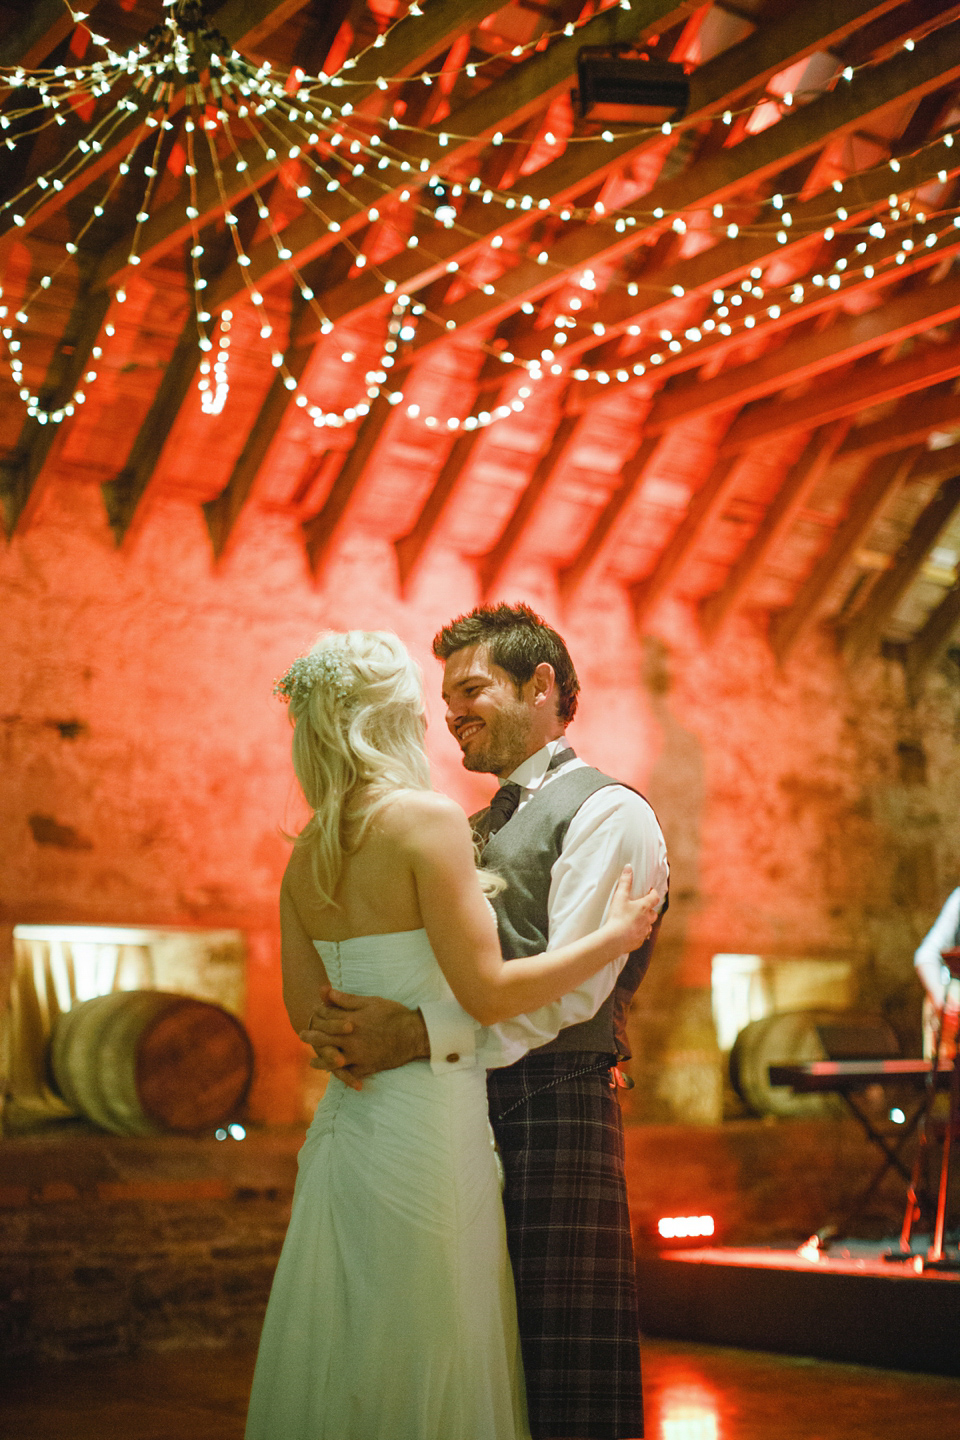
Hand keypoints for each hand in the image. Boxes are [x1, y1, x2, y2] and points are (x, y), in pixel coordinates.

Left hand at [300, 987, 429, 1091]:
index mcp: (350, 1021)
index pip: (327, 1018)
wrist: (413, 1035)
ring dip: (320, 1061)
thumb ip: (347, 999)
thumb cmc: (393, 1014)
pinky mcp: (366, 1067)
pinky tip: (334, 1074)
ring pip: (332, 1060)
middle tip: (302, 1036)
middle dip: (311, 1037)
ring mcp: (357, 1055)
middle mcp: (350, 1040)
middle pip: (324, 1039)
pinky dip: (340, 1075)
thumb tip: (326, 992)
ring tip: (312, 1062)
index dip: (318, 1014)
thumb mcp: (370, 1002)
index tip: (313, 1012)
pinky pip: (349, 1074)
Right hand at [606, 867, 661, 951]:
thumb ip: (625, 882)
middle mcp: (648, 920)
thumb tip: (629, 867)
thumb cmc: (618, 916)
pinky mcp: (639, 942)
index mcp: (645, 907)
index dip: (653, 893)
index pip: (655, 897)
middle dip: (649, 909)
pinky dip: (639, 933)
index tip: (649, 891)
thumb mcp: (620, 896)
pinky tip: (632, 933)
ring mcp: (644, 932)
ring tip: (636, 920)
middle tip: (641, 906)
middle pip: (653, 913)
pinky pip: (642, 937)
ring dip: (645, 922)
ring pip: (649, 926)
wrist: (614, 939)